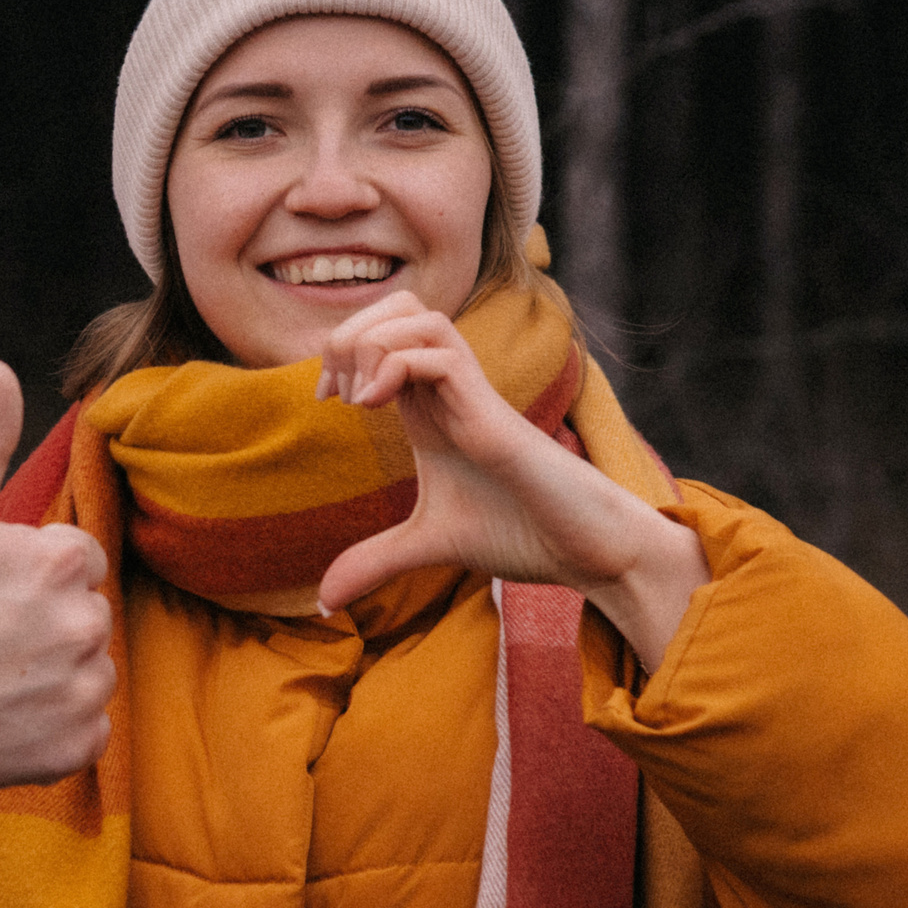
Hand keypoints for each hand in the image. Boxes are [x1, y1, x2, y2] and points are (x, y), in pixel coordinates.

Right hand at [0, 362, 114, 794]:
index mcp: (57, 561)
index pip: (79, 559)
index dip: (31, 574)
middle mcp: (81, 624)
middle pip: (89, 612)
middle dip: (47, 621)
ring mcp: (81, 690)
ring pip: (92, 667)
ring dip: (54, 673)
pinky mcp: (77, 745)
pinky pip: (90, 725)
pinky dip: (54, 726)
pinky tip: (4, 718)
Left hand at [314, 293, 708, 669]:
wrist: (584, 549)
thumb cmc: (519, 533)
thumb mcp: (428, 545)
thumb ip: (374, 562)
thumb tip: (322, 602)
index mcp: (431, 406)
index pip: (382, 333)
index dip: (340, 351)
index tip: (327, 399)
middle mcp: (450, 388)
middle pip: (396, 306)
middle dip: (348, 333)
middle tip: (335, 393)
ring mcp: (472, 393)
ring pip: (417, 314)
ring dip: (370, 343)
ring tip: (358, 399)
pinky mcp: (491, 410)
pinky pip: (439, 352)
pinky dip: (394, 365)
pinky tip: (376, 405)